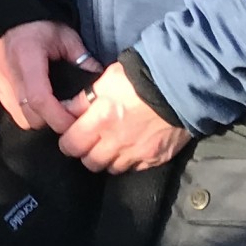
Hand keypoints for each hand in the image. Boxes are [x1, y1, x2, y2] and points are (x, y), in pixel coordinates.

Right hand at [0, 19, 100, 137]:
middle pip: (29, 116)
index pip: (39, 99)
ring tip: (51, 105)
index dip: (58, 116)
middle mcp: (7, 72)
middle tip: (66, 113)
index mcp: (27, 56)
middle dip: (50, 120)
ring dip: (37, 116)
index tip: (75, 121)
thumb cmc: (39, 25)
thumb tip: (100, 84)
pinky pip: (11, 109)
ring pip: (19, 117)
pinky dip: (26, 109)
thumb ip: (82, 59)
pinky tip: (36, 97)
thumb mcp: (65, 36)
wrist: (6, 13)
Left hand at [58, 63, 192, 175]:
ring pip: (112, 168)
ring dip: (108, 159)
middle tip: (91, 142)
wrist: (181, 85)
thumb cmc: (141, 77)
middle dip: (87, 153)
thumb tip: (65, 110)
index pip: (71, 145)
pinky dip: (130, 161)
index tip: (72, 136)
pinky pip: (135, 168)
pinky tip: (133, 146)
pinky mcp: (156, 158)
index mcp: (101, 121)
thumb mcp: (107, 80)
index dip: (68, 142)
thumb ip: (84, 99)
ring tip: (113, 144)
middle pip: (90, 162)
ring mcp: (138, 153)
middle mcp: (116, 142)